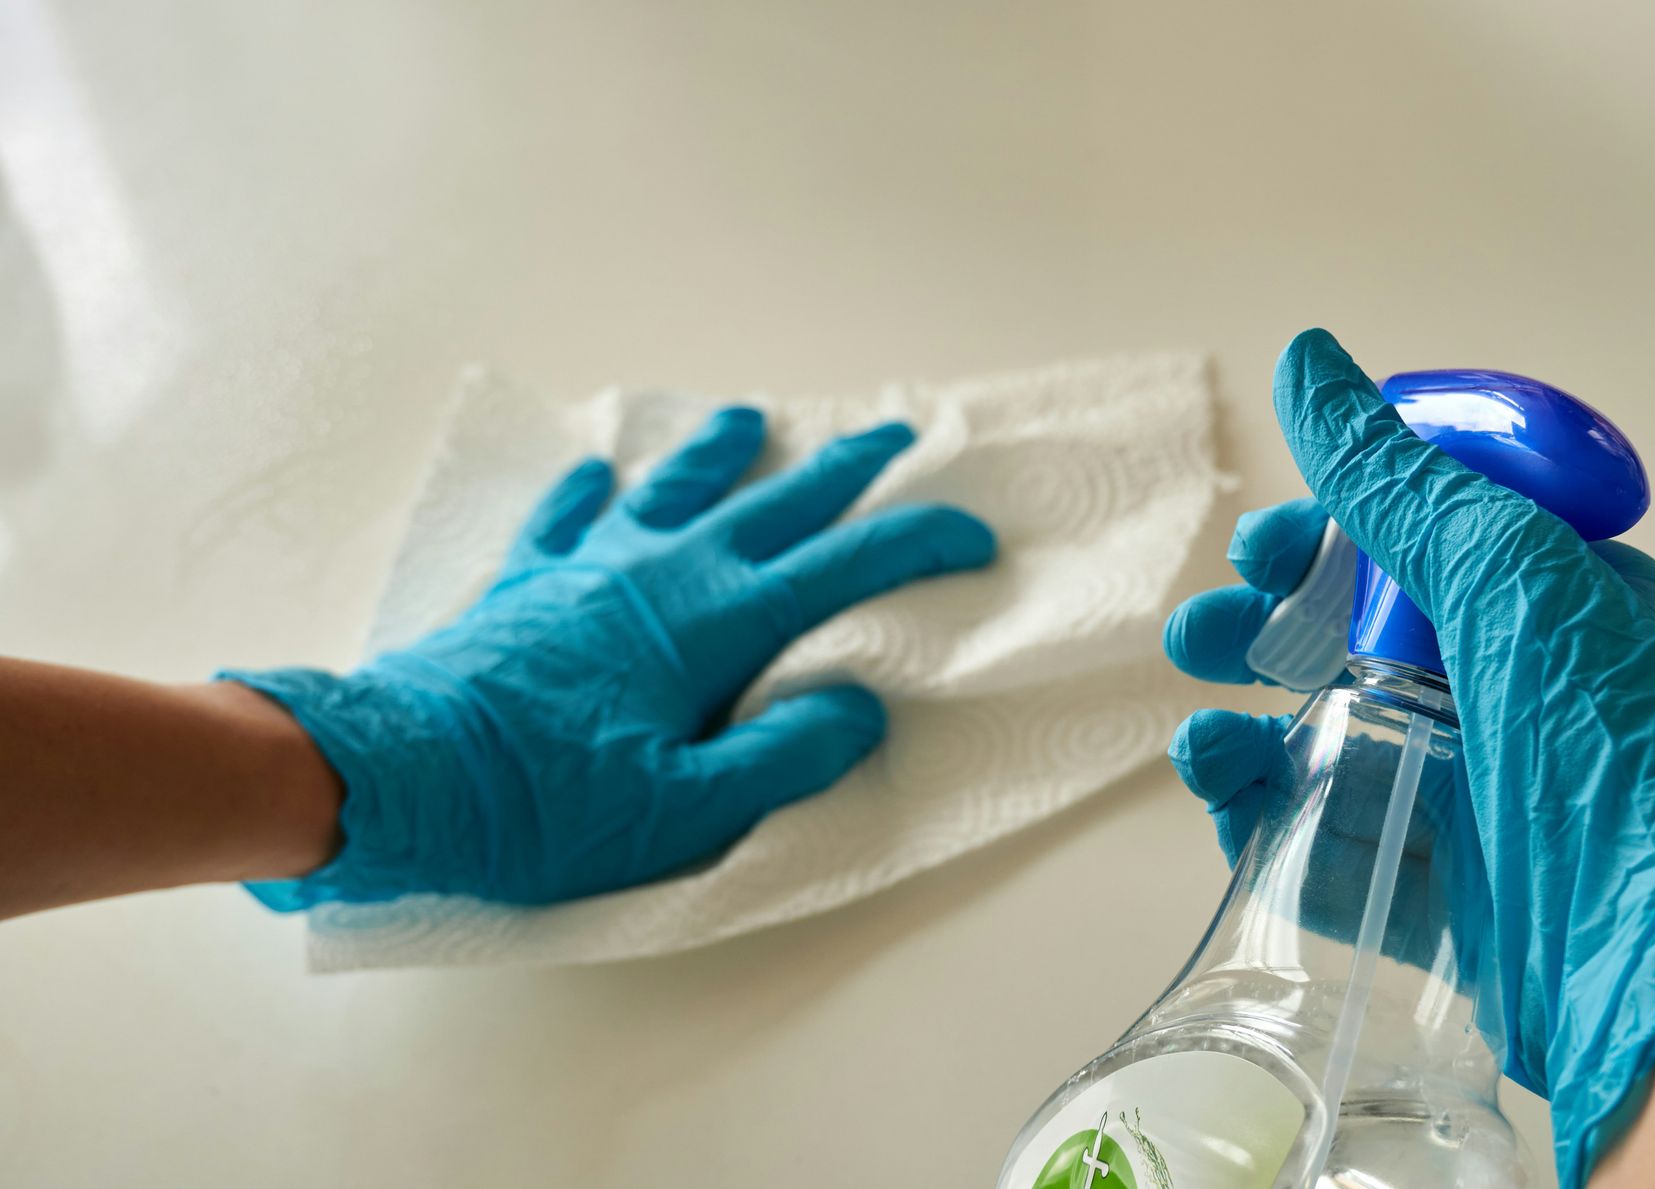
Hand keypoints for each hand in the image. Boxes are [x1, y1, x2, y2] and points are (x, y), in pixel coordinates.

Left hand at [224, 408, 994, 907]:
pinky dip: (594, 492)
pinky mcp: (529, 581)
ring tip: (750, 417)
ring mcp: (591, 566)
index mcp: (715, 624)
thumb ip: (780, 756)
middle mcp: (663, 572)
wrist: (400, 774)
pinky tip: (600, 472)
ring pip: (675, 489)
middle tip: (893, 430)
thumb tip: (856, 706)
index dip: (916, 543)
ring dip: (722, 452)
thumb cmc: (544, 806)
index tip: (970, 533)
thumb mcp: (682, 810)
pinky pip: (571, 516)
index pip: (842, 566)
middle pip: (773, 503)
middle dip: (843, 467)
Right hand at [1162, 329, 1654, 1184]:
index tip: (1259, 550)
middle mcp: (1498, 698)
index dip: (1320, 540)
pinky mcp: (1420, 895)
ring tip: (1200, 734)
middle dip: (1259, 632)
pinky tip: (1223, 790)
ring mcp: (1457, 799)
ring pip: (1316, 745)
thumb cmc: (1608, 740)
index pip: (1408, 548)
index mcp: (1542, 607)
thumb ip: (1392, 477)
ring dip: (1240, 725)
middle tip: (1201, 634)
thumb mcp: (1506, 570)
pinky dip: (1255, 815)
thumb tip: (1303, 357)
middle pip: (1346, 647)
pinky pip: (1313, 843)